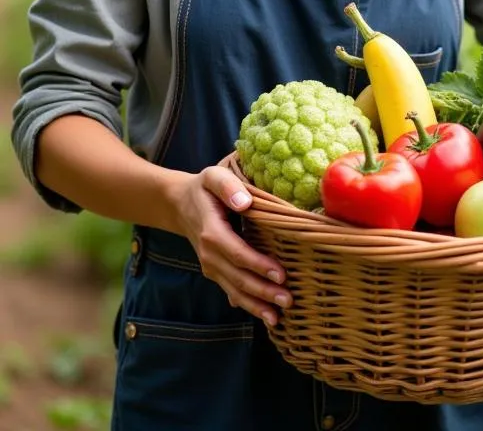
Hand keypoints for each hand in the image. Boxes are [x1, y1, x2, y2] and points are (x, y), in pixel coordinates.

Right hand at [171, 166, 291, 325]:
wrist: (180, 204)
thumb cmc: (204, 187)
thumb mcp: (214, 177)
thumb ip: (228, 187)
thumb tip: (245, 202)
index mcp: (212, 232)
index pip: (238, 253)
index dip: (258, 265)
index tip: (281, 274)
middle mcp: (210, 255)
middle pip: (239, 277)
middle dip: (263, 292)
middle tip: (288, 301)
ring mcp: (211, 266)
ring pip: (235, 290)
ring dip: (257, 305)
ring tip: (279, 317)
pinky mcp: (216, 271)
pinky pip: (231, 291)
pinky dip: (247, 305)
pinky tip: (264, 316)